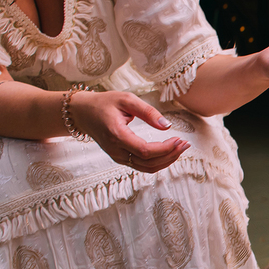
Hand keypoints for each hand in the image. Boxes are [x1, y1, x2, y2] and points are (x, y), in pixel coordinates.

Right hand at [68, 90, 189, 172]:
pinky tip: (169, 151)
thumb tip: (167, 126)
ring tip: (181, 148)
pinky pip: (142, 166)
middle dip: (171, 156)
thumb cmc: (104, 103)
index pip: (145, 151)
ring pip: (146, 168)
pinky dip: (158, 161)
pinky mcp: (121, 158)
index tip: (180, 139)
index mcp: (117, 136)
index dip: (166, 149)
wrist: (83, 113)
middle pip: (149, 163)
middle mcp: (116, 151)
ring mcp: (118, 157)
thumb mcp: (126, 99)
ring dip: (166, 161)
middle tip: (186, 144)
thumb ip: (148, 112)